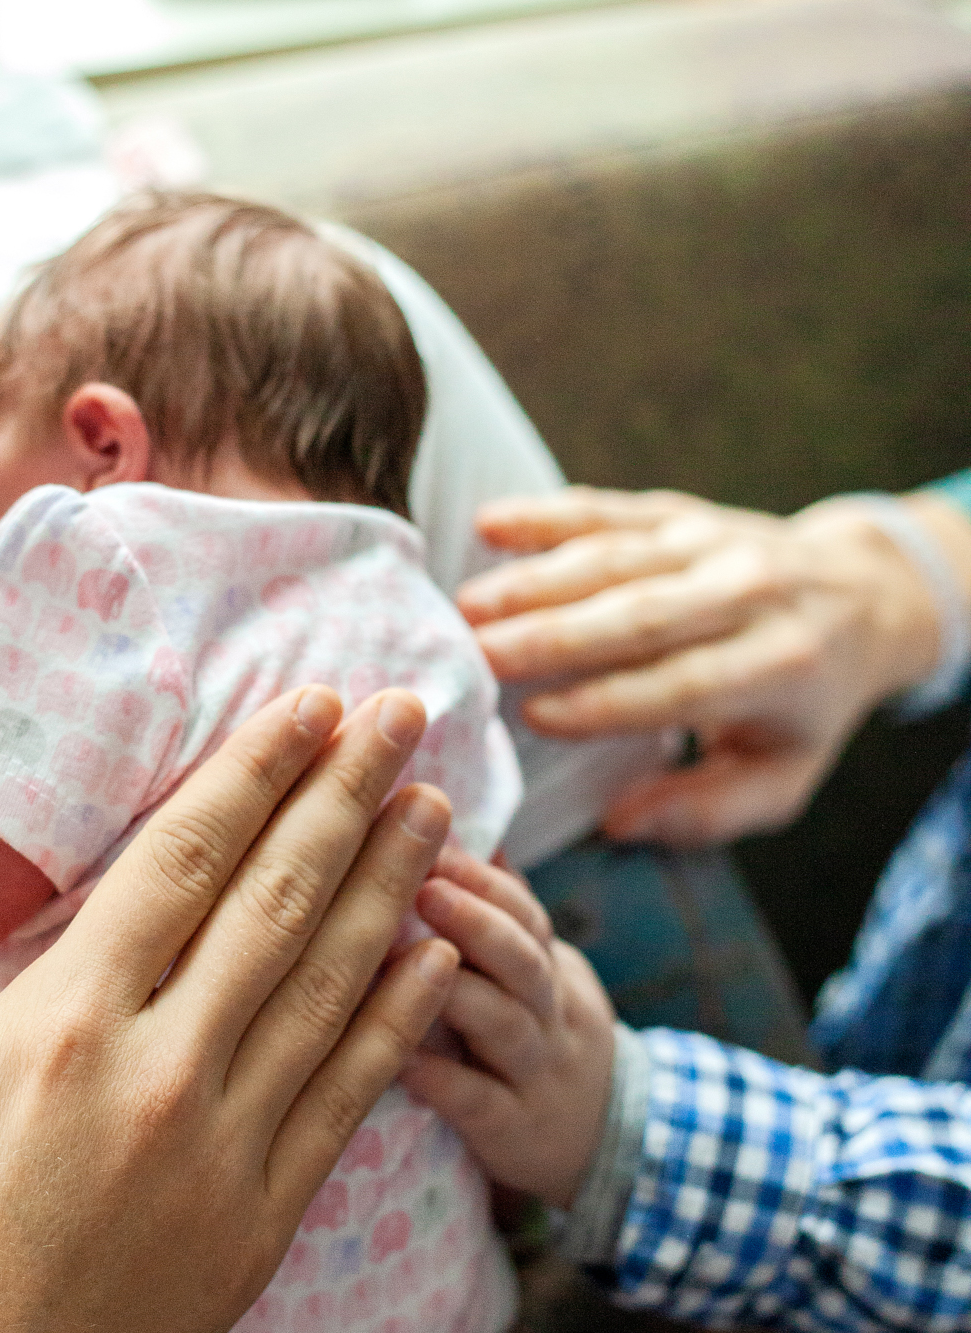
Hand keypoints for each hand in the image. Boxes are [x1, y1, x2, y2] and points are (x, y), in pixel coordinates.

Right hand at [0, 684, 457, 1332]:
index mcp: (60, 1024)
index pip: (185, 861)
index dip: (255, 772)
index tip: (310, 705)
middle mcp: (160, 1078)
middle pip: (279, 901)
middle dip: (349, 794)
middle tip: (404, 712)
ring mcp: (223, 1160)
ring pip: (331, 988)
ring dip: (391, 886)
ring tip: (438, 805)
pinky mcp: (259, 1235)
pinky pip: (349, 1101)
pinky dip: (396, 1019)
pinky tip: (431, 954)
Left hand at [401, 850, 614, 1207]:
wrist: (614, 1144)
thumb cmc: (548, 1040)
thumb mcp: (543, 972)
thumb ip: (504, 912)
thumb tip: (465, 832)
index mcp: (550, 969)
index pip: (526, 913)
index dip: (482, 880)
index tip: (429, 840)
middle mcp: (550, 1014)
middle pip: (523, 960)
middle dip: (475, 921)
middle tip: (423, 886)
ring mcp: (535, 1074)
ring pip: (504, 1026)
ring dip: (455, 991)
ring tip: (401, 961)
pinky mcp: (513, 1130)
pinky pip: (479, 1102)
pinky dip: (440, 1080)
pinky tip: (399, 1059)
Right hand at [456, 487, 952, 843]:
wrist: (864, 594)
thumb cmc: (804, 705)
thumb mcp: (783, 776)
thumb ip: (706, 810)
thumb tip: (619, 824)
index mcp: (779, 667)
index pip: (683, 684)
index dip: (608, 701)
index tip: (534, 717)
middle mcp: (750, 593)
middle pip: (640, 614)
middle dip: (552, 636)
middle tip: (476, 657)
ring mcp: (714, 543)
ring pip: (617, 557)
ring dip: (536, 580)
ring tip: (468, 607)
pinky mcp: (684, 512)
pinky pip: (610, 509)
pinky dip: (547, 514)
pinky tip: (489, 524)